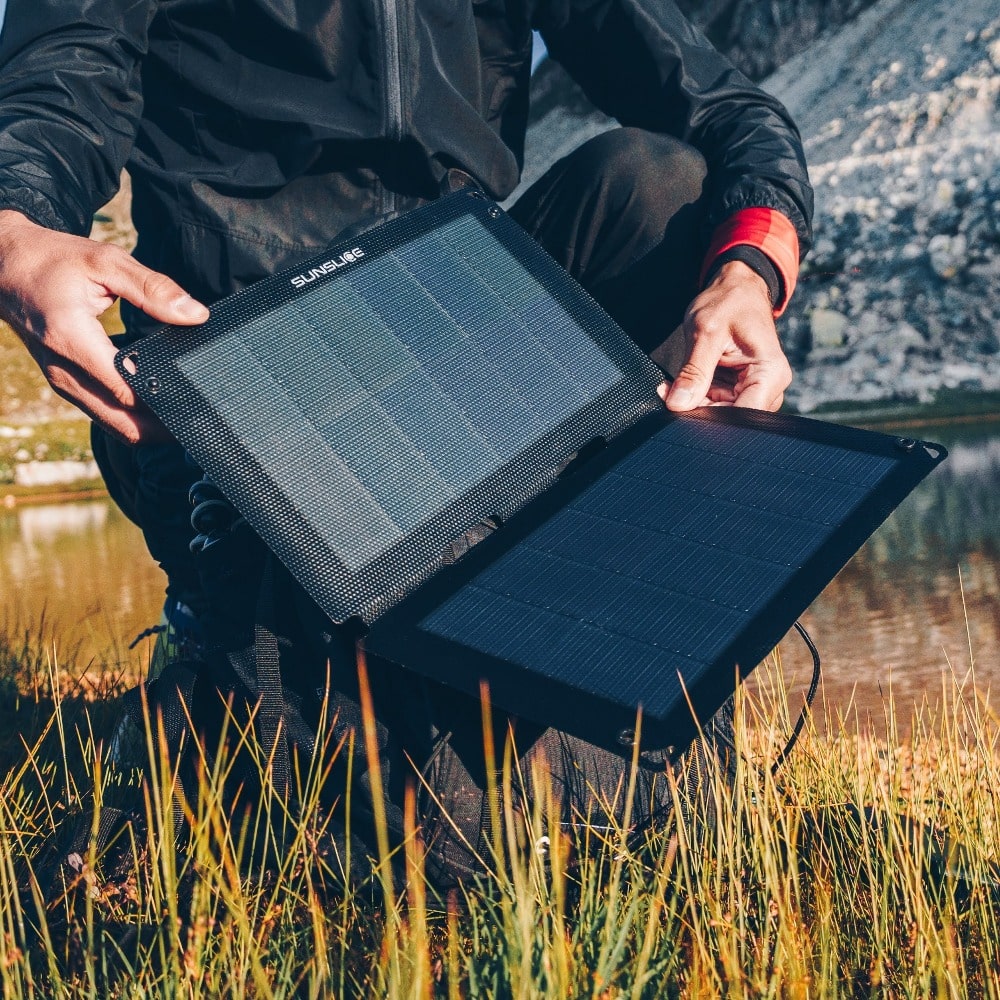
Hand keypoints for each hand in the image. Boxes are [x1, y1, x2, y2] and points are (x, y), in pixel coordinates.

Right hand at [0, 210, 208, 442]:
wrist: (4, 265)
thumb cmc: (53, 260)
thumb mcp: (105, 262)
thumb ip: (154, 289)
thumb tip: (196, 315)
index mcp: (71, 338)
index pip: (126, 390)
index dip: (165, 404)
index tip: (199, 405)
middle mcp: (63, 369)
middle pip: (122, 423)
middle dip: (162, 430)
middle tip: (202, 422)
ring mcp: (60, 380)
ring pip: (112, 423)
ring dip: (148, 427)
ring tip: (186, 418)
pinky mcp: (64, 382)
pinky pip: (102, 411)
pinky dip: (131, 416)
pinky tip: (159, 407)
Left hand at [658, 260, 791, 412]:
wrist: (735, 290)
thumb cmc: (729, 302)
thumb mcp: (706, 333)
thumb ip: (694, 372)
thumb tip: (678, 404)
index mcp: (770, 373)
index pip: (744, 415)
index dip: (712, 419)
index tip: (683, 409)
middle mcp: (767, 386)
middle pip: (731, 418)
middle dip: (697, 409)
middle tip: (670, 393)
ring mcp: (752, 390)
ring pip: (718, 413)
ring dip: (692, 402)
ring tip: (672, 385)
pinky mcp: (736, 390)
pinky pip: (713, 403)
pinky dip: (694, 396)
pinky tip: (677, 385)